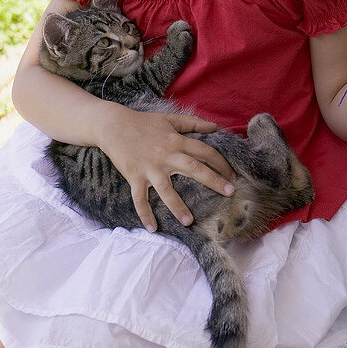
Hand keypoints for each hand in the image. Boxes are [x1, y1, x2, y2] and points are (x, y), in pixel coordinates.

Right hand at [98, 106, 235, 232]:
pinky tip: (152, 228)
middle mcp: (165, 155)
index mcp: (175, 141)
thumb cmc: (143, 122)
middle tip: (229, 192)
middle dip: (212, 180)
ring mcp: (150, 168)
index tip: (232, 174)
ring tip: (189, 221)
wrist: (113, 125)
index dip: (220, 162)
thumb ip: (193, 123)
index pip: (204, 151)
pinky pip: (140, 198)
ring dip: (177, 206)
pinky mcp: (135, 176)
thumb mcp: (169, 119)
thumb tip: (215, 127)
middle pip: (193, 169)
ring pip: (166, 189)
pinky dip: (145, 213)